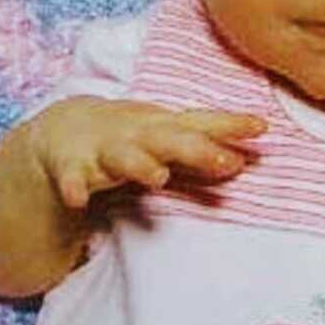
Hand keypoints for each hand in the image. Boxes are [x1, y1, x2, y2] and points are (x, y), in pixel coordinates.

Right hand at [27, 97, 266, 209]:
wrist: (63, 129)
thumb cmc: (130, 135)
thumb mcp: (167, 136)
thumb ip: (204, 147)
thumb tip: (248, 159)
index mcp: (161, 127)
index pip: (201, 124)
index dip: (231, 126)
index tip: (262, 128)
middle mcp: (136, 135)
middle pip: (168, 139)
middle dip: (195, 149)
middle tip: (224, 160)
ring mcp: (103, 150)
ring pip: (122, 156)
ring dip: (140, 164)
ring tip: (158, 177)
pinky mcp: (71, 167)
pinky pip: (71, 179)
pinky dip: (73, 187)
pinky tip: (77, 199)